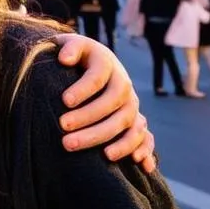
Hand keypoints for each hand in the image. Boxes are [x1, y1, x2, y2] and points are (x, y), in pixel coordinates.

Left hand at [53, 35, 156, 173]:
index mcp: (106, 63)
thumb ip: (68, 47)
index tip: (64, 101)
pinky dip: (145, 149)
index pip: (97, 77)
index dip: (83, 89)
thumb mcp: (71, 45)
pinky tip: (138, 163)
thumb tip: (64, 58)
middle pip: (112, 103)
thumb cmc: (75, 57)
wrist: (90, 63)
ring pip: (128, 123)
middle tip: (64, 129)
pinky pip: (145, 136)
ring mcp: (131, 103)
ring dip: (117, 140)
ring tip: (102, 156)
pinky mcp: (136, 120)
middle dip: (89, 118)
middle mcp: (123, 84)